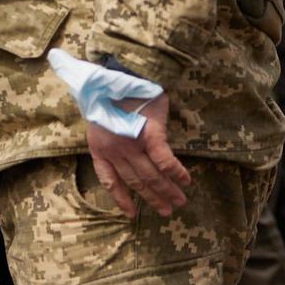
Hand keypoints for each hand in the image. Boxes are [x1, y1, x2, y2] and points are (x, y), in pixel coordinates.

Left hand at [85, 91, 190, 217]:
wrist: (119, 71)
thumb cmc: (110, 89)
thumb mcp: (100, 115)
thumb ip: (110, 135)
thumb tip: (126, 148)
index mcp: (98, 147)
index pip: (109, 181)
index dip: (120, 199)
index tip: (131, 214)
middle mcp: (113, 150)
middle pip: (135, 181)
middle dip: (152, 198)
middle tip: (166, 211)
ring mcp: (131, 144)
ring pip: (150, 176)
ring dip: (167, 191)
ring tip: (179, 202)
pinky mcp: (149, 135)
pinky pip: (165, 160)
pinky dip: (176, 172)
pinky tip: (186, 181)